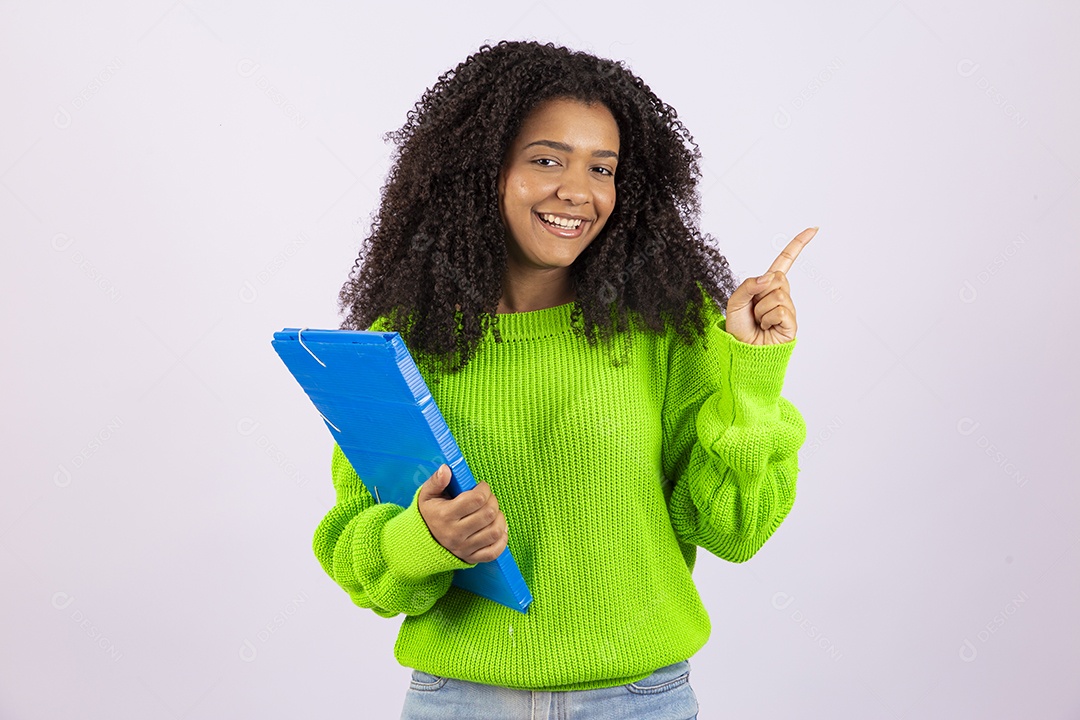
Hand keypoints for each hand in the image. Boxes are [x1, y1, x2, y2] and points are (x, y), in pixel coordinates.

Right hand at [417, 465, 508, 563]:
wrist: (422, 541)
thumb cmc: (430, 513)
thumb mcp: (427, 495)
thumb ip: (436, 481)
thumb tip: (446, 469)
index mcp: (445, 515)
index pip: (476, 499)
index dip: (484, 489)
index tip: (481, 486)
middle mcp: (455, 534)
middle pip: (488, 514)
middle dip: (493, 501)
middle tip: (488, 498)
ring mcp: (464, 548)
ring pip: (495, 532)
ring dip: (500, 519)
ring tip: (493, 512)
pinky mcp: (471, 558)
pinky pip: (494, 552)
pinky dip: (502, 540)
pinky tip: (497, 529)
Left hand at [724, 227, 816, 344]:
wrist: (742, 351)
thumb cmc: (739, 328)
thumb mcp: (735, 301)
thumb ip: (748, 285)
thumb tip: (770, 277)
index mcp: (767, 286)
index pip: (785, 261)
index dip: (798, 245)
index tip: (814, 229)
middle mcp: (781, 294)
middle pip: (777, 277)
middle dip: (759, 292)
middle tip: (754, 310)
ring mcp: (788, 308)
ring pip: (777, 294)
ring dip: (761, 309)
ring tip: (759, 321)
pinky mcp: (791, 322)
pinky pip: (780, 309)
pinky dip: (767, 318)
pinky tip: (766, 327)